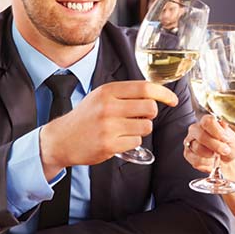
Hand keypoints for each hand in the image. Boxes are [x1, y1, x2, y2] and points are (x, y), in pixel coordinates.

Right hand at [39, 81, 177, 178]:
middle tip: (140, 117)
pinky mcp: (108, 145)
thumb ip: (126, 94)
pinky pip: (136, 142)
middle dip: (150, 114)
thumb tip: (157, 95)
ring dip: (141, 130)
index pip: (145, 88)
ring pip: (146, 127)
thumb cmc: (86, 117)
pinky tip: (118, 140)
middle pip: (150, 108)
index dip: (164, 94)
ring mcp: (108, 127)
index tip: (173, 100)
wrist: (61, 139)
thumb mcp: (101, 97)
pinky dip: (132, 142)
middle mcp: (108, 107)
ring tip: (125, 129)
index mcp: (108, 91)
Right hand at [183, 115, 234, 172]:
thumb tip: (223, 125)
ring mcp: (190, 142)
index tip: (226, 138)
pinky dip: (207, 163)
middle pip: (201, 136)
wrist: (226, 158)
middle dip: (216, 145)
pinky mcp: (188, 154)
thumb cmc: (228, 145)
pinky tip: (211, 160)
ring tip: (218, 155)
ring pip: (198, 148)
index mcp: (206, 121)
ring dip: (212, 155)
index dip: (217, 131)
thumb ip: (227, 131)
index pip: (207, 121)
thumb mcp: (232, 137)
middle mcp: (195, 129)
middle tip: (226, 150)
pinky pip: (196, 160)